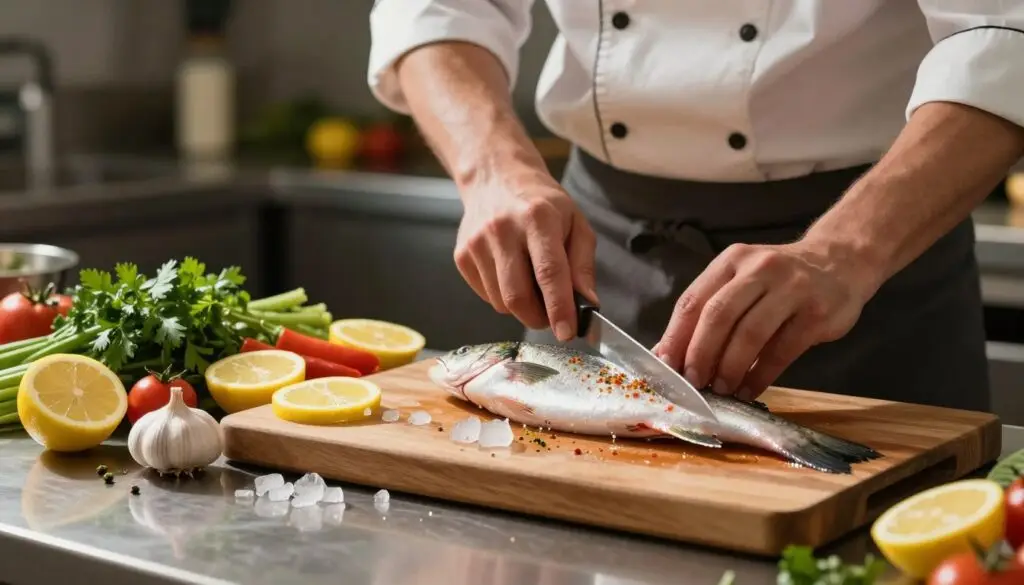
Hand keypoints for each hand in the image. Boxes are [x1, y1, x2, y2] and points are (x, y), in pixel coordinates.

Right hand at [453, 170, 597, 340]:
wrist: (496, 177)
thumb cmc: (542, 203)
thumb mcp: (575, 223)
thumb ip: (583, 264)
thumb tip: (587, 303)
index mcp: (538, 218)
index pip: (549, 272)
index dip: (558, 307)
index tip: (567, 332)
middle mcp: (502, 229)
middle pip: (517, 296)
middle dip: (538, 318)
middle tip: (552, 318)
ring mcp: (477, 243)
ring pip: (501, 302)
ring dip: (521, 308)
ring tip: (531, 284)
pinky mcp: (461, 256)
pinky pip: (486, 296)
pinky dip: (503, 297)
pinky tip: (510, 274)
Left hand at [653, 241, 876, 400]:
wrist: (841, 261)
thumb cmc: (779, 280)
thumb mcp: (741, 281)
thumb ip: (708, 311)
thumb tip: (667, 354)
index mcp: (731, 261)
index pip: (693, 301)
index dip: (676, 337)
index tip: (666, 368)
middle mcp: (759, 269)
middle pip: (718, 316)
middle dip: (700, 354)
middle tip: (692, 382)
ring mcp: (791, 288)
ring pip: (750, 333)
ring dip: (730, 367)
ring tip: (720, 390)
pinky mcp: (816, 313)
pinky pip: (782, 350)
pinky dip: (761, 375)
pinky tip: (749, 390)